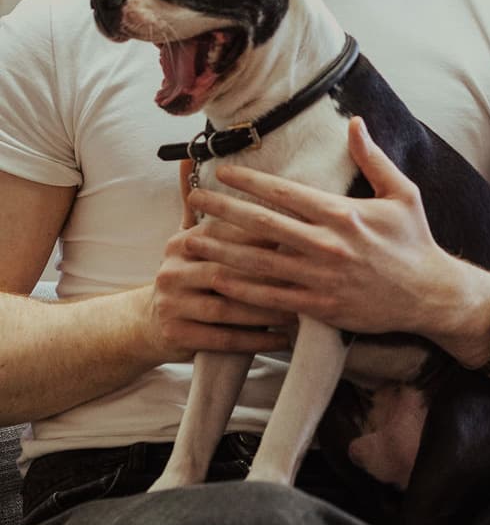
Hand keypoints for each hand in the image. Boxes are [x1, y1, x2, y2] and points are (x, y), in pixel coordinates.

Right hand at [144, 215, 294, 362]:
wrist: (148, 323)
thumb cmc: (194, 279)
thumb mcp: (198, 247)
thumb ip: (222, 219)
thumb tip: (253, 185)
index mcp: (181, 242)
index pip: (225, 234)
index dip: (262, 237)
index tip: (298, 241)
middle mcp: (171, 270)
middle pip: (226, 271)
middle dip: (268, 277)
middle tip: (305, 280)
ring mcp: (170, 303)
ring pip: (226, 307)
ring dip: (266, 312)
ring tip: (299, 314)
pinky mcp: (174, 334)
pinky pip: (222, 338)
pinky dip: (255, 340)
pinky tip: (282, 340)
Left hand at [181, 117, 465, 338]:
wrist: (429, 294)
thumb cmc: (415, 240)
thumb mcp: (403, 192)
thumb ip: (374, 157)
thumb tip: (356, 122)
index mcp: (343, 213)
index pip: (285, 192)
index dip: (249, 181)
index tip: (222, 172)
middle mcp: (327, 244)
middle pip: (262, 225)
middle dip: (222, 210)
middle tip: (193, 199)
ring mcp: (320, 278)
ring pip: (258, 263)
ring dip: (220, 250)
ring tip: (189, 240)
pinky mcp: (319, 306)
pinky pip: (271, 297)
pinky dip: (241, 289)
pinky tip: (217, 279)